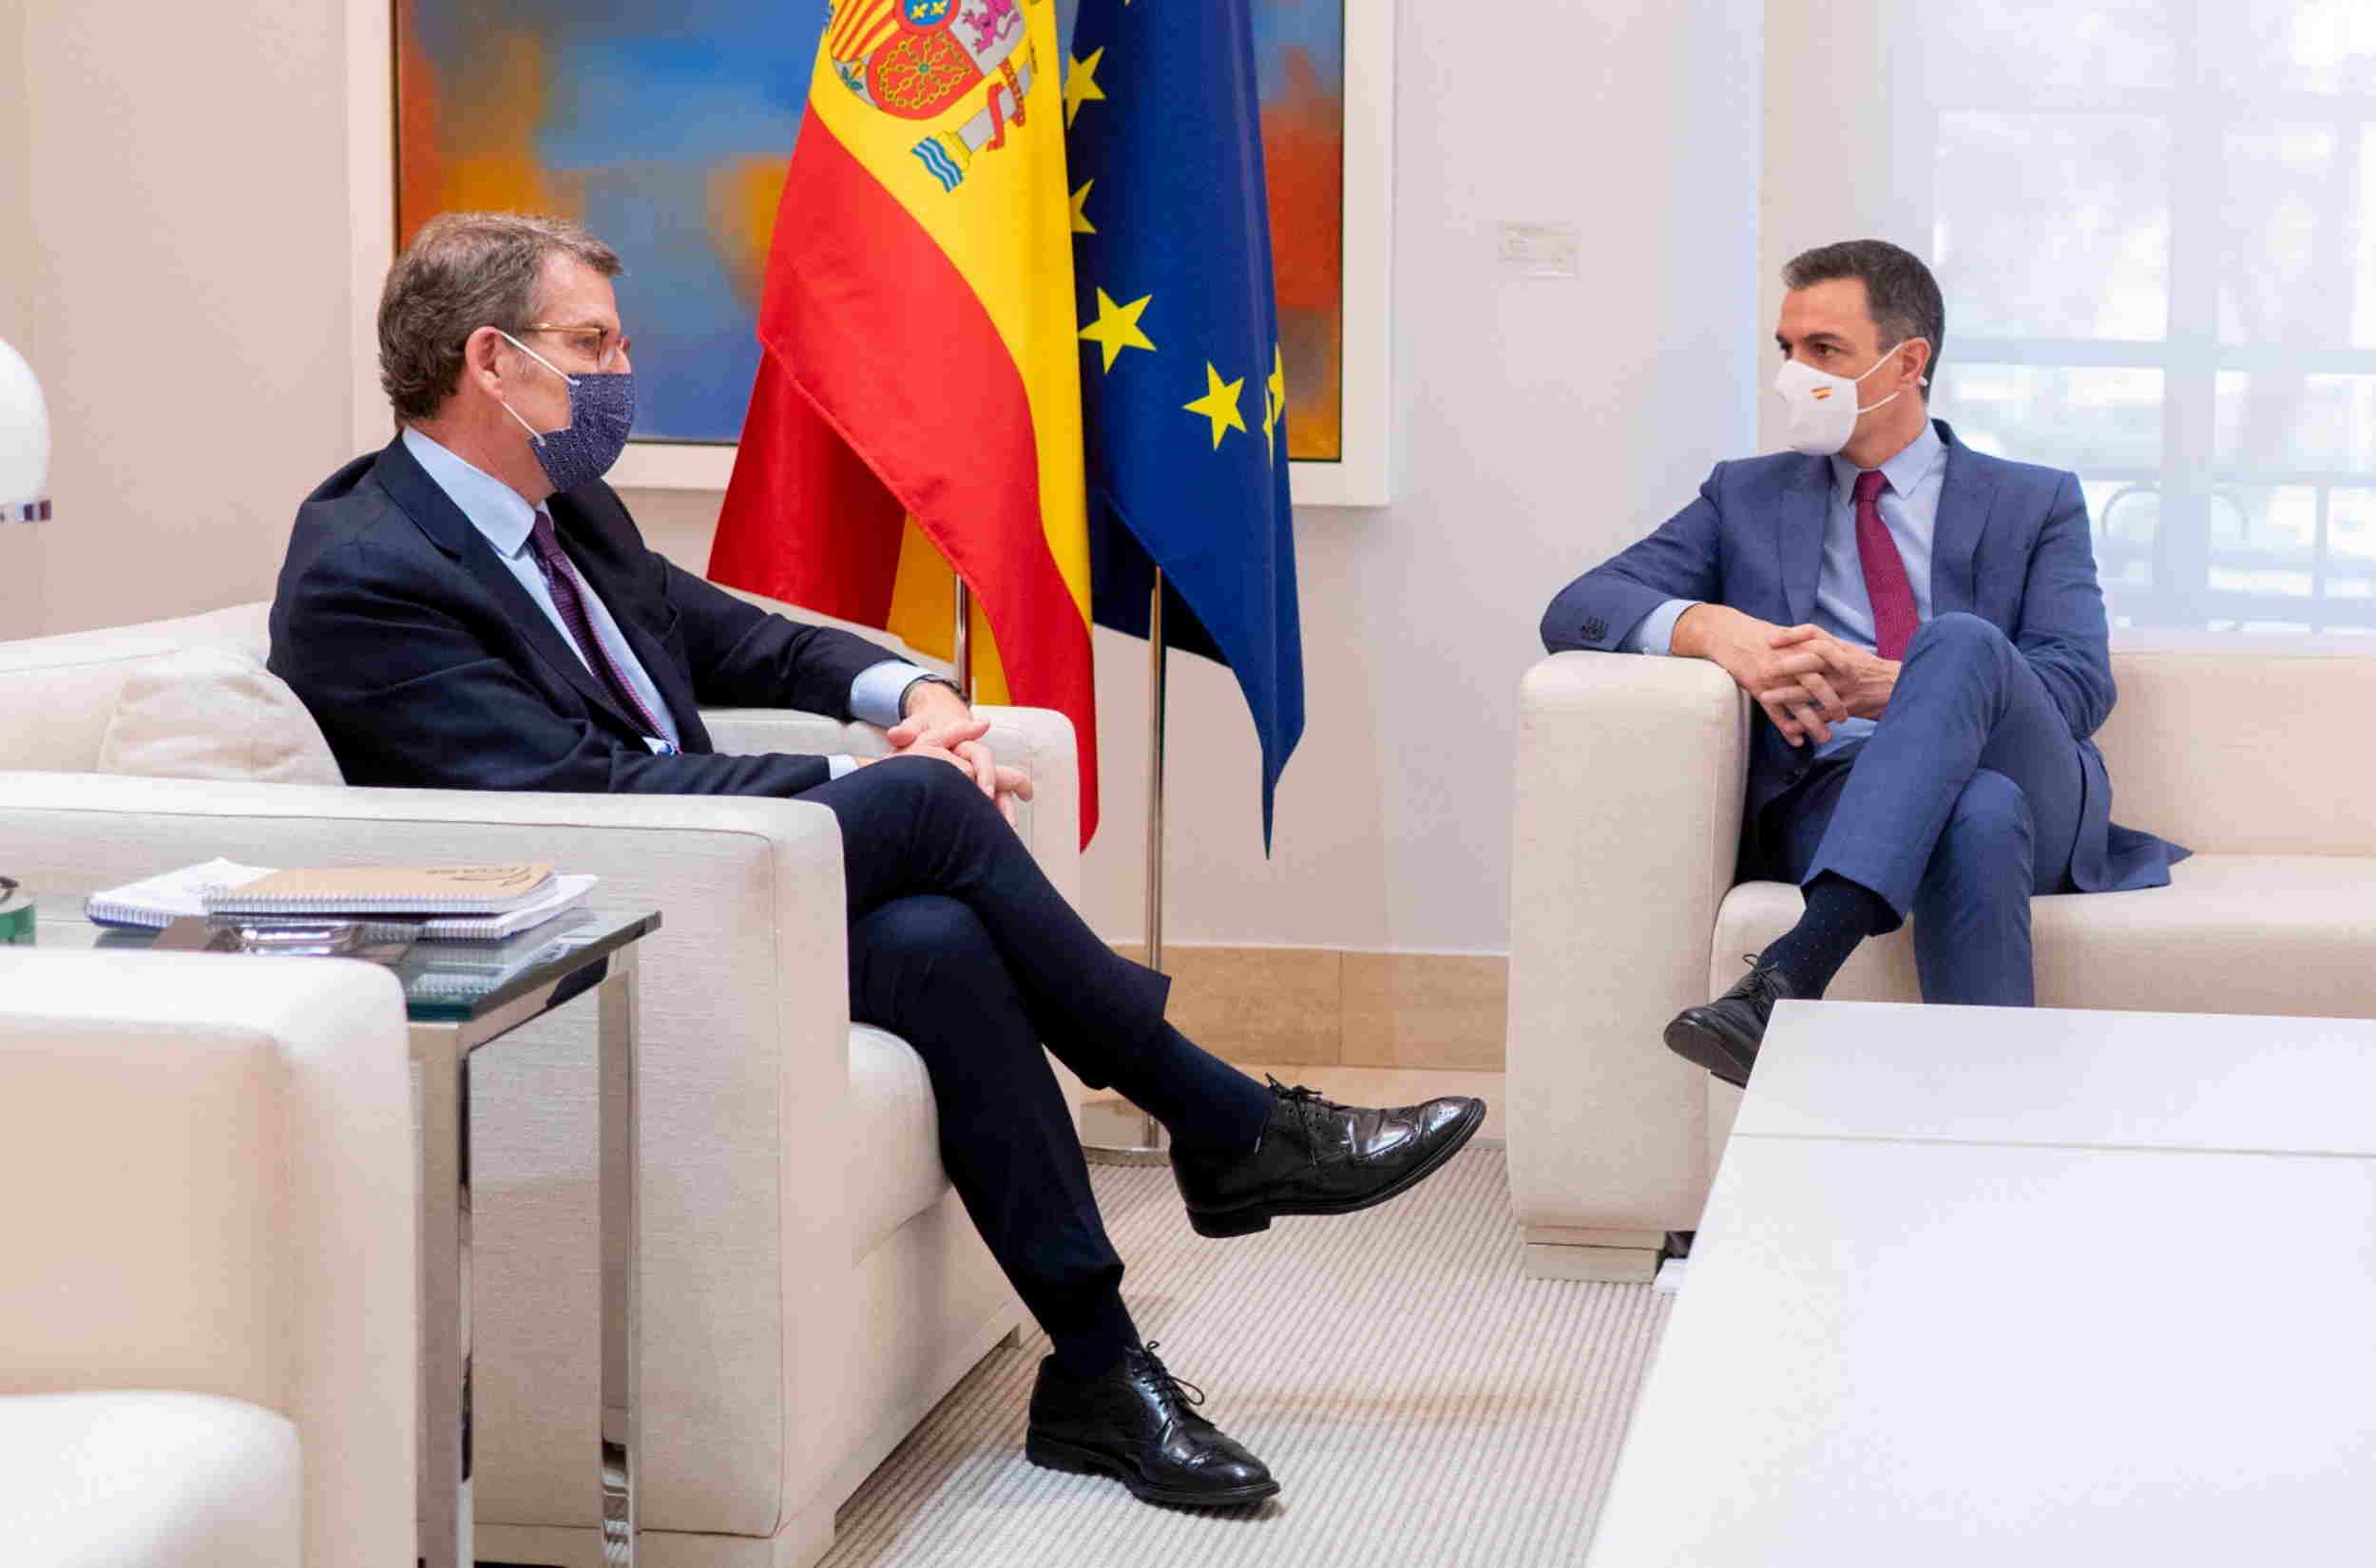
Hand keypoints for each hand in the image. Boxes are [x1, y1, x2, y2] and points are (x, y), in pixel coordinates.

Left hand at [878, 691, 1034, 824]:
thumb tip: (896, 734)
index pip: (982, 757)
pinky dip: (992, 824)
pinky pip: (987, 809)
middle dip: (1005, 802)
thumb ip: (908, 730)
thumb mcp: (916, 727)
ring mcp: (977, 780)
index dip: (986, 774)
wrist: (926, 733)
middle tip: (1008, 823)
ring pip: (999, 797)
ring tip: (1010, 835)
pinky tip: (995, 840)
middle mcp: (976, 763)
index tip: (985, 792)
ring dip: (1004, 816)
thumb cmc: (923, 729)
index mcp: (965, 745)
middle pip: (1000, 780)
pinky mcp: (973, 794)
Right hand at [1674, 605, 1854, 747]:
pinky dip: (1786, 729)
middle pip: (1817, 685)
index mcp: (1798, 646)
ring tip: (1826, 739)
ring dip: (1813, 724)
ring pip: (1797, 704)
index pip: (1829, 659)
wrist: (1726, 633)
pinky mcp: (1758, 688)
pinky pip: (1775, 713)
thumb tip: (1829, 654)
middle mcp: (1788, 662)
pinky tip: (1797, 742)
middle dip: (1833, 704)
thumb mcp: (1787, 634)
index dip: (1845, 673)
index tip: (1856, 686)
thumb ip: (1807, 644)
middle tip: (1844, 718)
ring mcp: (1772, 677)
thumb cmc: (1758, 633)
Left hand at [1761, 625, 1898, 725]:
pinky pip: (1822, 716)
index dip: (1792, 636)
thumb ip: (1825, 647)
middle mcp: (1842, 665)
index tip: (1770, 641)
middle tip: (1765, 670)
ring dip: (1787, 694)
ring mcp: (1845, 686)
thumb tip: (1795, 641)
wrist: (1897, 687)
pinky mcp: (1848, 707)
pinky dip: (1804, 722)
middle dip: (1788, 664)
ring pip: (1814, 690)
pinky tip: (1787, 727)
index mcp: (1841, 648)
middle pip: (1814, 659)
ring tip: (1765, 698)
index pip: (1815, 634)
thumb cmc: (1867, 669)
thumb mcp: (1849, 651)